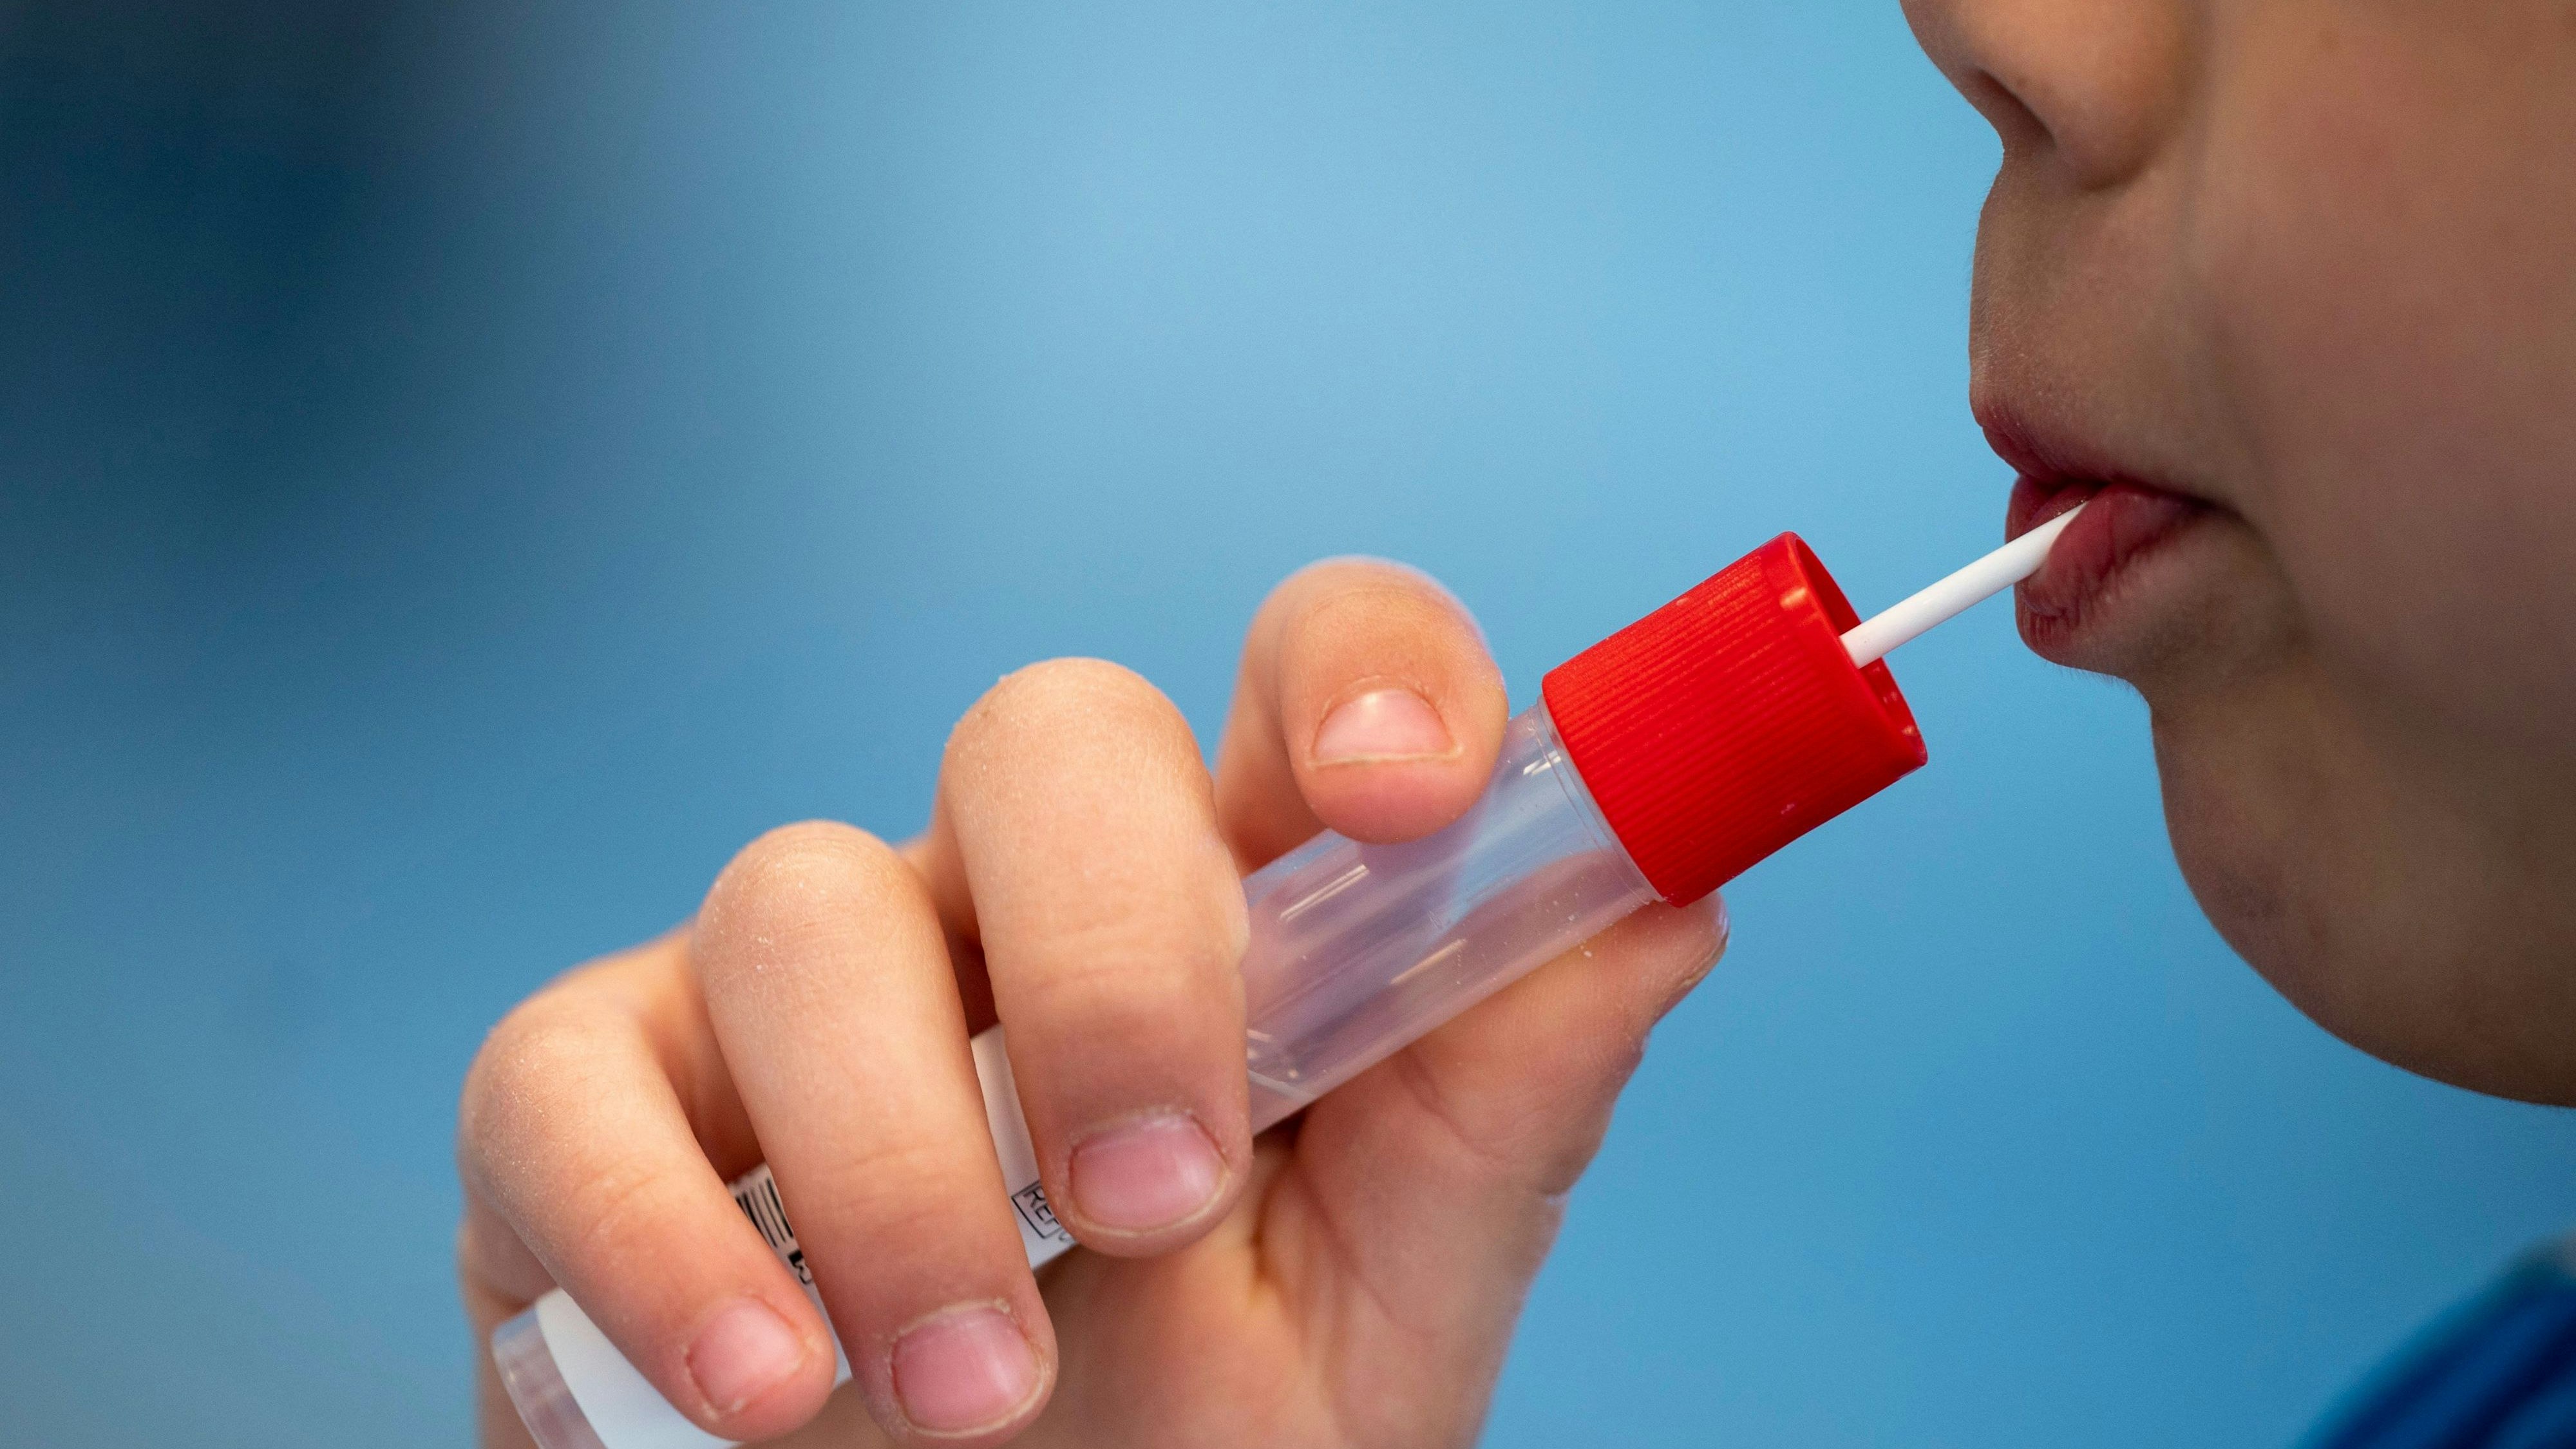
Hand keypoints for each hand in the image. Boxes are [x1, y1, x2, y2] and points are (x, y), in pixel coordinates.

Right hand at [457, 558, 1727, 1447]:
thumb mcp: (1377, 1324)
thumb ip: (1500, 1116)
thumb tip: (1672, 896)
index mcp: (1232, 924)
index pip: (1304, 676)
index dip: (1364, 672)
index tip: (1405, 797)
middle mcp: (1009, 909)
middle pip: (1042, 736)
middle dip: (1110, 954)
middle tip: (1153, 1200)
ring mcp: (788, 992)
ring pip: (801, 898)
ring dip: (894, 1158)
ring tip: (973, 1391)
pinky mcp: (584, 1107)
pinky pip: (561, 1076)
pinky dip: (658, 1236)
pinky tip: (759, 1397)